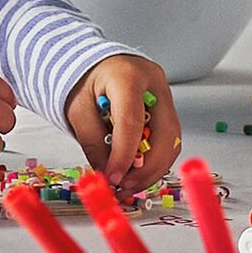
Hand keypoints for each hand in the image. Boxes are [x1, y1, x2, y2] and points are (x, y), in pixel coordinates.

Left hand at [67, 53, 178, 196]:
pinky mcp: (168, 111)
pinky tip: (137, 174)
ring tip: (129, 185)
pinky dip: (155, 163)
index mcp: (128, 76)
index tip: (114, 178)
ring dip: (153, 170)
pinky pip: (169, 142)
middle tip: (124, 186)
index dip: (124, 154)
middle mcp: (155, 84)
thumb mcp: (79, 110)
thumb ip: (93, 142)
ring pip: (172, 141)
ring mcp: (166, 97)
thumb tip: (106, 174)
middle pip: (164, 133)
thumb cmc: (87, 82)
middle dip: (146, 168)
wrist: (97, 66)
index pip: (132, 121)